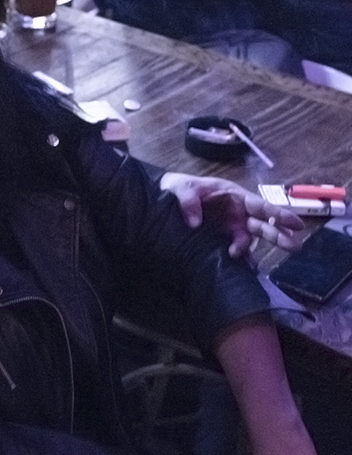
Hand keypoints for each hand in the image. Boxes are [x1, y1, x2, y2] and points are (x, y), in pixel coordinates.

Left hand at [159, 173, 304, 257]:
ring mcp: (230, 227)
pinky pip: (235, 250)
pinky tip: (243, 270)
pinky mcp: (220, 239)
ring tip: (252, 263)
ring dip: (252, 250)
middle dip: (278, 235)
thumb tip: (194, 223)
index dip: (278, 214)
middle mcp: (237, 213)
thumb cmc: (179, 188)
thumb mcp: (182, 188)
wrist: (164, 199)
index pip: (260, 205)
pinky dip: (240, 259)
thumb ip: (188, 200)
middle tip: (294, 247)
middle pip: (261, 225)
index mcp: (234, 196)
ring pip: (250, 239)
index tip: (295, 224)